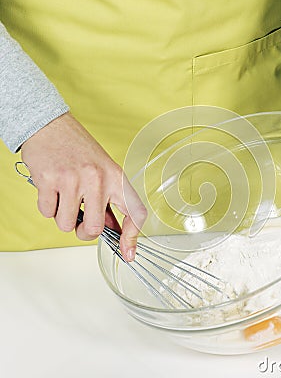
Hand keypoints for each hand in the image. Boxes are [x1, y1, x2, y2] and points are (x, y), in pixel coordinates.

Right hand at [21, 112, 146, 260]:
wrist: (51, 126)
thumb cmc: (80, 150)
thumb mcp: (105, 172)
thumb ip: (109, 201)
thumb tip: (114, 231)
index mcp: (117, 177)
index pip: (135, 212)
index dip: (133, 237)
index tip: (128, 252)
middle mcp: (98, 179)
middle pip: (95, 229)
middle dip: (84, 233)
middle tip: (80, 222)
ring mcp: (73, 179)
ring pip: (66, 225)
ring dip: (63, 217)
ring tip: (64, 197)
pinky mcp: (50, 180)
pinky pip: (47, 213)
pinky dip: (48, 207)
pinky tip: (52, 189)